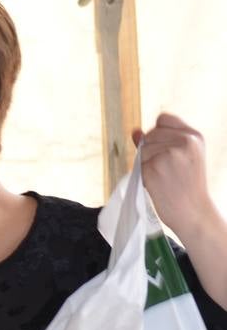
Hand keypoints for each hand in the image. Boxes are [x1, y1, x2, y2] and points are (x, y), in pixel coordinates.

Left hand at [133, 113, 215, 240]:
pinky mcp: (154, 167)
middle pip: (149, 135)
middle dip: (150, 151)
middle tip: (166, 170)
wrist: (192, 211)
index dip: (157, 133)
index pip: (163, 118)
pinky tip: (157, 185)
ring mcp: (169, 154)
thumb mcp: (182, 157)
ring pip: (142, 151)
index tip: (163, 149)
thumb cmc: (186, 185)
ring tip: (163, 178)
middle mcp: (184, 141)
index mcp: (194, 136)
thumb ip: (159, 141)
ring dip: (146, 164)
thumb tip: (134, 131)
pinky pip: (138, 166)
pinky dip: (143, 176)